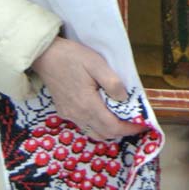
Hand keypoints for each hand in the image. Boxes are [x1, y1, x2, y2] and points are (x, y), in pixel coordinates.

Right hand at [31, 37, 147, 141]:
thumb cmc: (72, 57)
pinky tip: (104, 114)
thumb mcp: (97, 64)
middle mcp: (77, 115)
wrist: (45, 55)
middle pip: (104, 134)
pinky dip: (98, 126)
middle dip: (122, 131)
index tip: (143, 125)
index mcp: (87, 104)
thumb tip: (124, 99)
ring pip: (94, 133)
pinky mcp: (64, 112)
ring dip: (110, 130)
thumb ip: (112, 83)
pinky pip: (84, 126)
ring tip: (122, 119)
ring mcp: (69, 115)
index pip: (112, 127)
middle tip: (135, 122)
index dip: (129, 129)